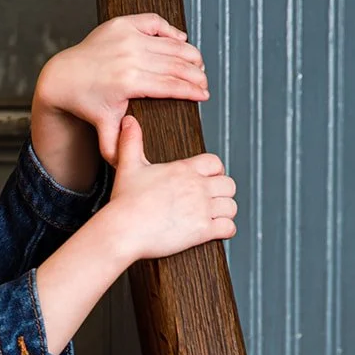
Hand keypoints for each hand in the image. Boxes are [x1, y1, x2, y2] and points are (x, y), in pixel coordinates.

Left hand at [34, 14, 209, 164]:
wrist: (64, 77)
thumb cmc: (86, 102)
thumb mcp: (103, 126)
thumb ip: (117, 147)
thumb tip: (126, 168)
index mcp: (128, 82)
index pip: (171, 85)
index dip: (192, 90)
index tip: (204, 95)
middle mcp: (129, 56)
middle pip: (176, 63)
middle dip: (196, 74)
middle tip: (204, 82)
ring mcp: (126, 36)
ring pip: (169, 43)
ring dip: (189, 53)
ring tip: (198, 64)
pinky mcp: (122, 24)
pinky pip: (155, 23)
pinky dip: (170, 31)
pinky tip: (181, 40)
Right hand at [108, 114, 235, 261]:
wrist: (123, 230)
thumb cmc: (125, 202)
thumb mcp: (128, 166)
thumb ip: (131, 142)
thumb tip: (129, 122)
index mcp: (184, 170)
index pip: (215, 163)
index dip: (216, 171)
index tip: (210, 179)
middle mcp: (197, 187)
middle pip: (229, 185)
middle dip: (223, 193)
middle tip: (214, 200)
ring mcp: (201, 208)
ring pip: (231, 206)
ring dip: (226, 212)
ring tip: (216, 217)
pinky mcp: (202, 230)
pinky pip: (228, 228)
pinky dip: (227, 230)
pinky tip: (218, 231)